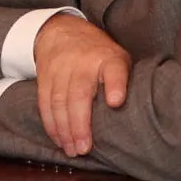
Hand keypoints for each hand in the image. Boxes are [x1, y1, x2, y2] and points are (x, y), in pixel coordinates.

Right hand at [31, 13, 129, 157]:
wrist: (62, 30)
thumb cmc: (98, 53)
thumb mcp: (118, 58)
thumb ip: (123, 82)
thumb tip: (136, 115)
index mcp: (108, 58)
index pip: (113, 70)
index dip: (115, 85)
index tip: (116, 102)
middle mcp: (82, 63)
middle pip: (79, 94)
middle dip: (80, 124)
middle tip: (84, 148)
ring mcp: (61, 69)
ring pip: (59, 102)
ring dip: (64, 129)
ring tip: (72, 150)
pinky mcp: (44, 77)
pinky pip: (44, 103)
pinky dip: (51, 125)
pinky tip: (59, 140)